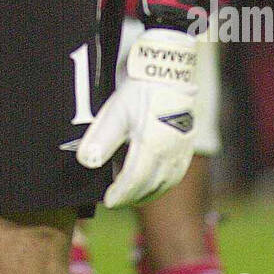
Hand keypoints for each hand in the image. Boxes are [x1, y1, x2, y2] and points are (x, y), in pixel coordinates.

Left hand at [76, 28, 197, 207]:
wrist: (169, 72)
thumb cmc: (141, 91)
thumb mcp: (115, 112)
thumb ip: (101, 140)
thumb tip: (87, 162)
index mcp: (151, 145)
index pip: (134, 180)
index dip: (120, 194)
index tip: (108, 200)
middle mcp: (170, 152)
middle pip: (150, 186)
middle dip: (131, 197)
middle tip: (116, 199)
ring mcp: (181, 150)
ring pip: (166, 183)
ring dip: (148, 193)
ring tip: (132, 196)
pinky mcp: (187, 146)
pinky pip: (176, 174)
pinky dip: (163, 184)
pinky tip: (153, 183)